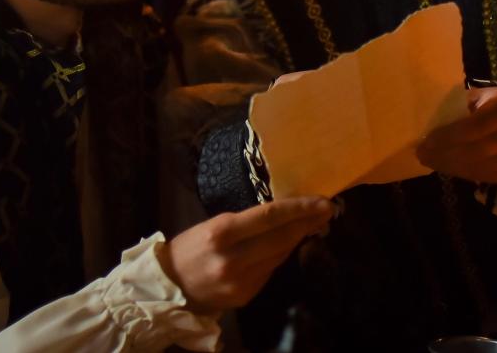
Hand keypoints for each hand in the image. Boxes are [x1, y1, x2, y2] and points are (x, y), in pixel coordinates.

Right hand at [159, 196, 333, 313]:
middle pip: (282, 237)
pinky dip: (281, 254)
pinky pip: (270, 270)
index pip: (270, 217)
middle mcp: (234, 258)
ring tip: (313, 222)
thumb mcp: (212, 225)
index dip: (299, 208)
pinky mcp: (246, 296)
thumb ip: (245, 222)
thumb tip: (281, 212)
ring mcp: (242, 281)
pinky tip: (289, 242)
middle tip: (328, 208)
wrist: (168, 287)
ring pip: (280, 254)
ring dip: (299, 237)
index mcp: (222, 232)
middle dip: (308, 222)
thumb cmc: (189, 247)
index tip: (321, 200)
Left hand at [416, 85, 496, 184]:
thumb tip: (431, 124)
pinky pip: (485, 176)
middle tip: (422, 154)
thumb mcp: (483, 96)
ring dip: (450, 166)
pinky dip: (462, 173)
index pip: (475, 126)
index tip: (426, 140)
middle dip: (446, 153)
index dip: (449, 135)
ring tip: (429, 161)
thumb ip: (462, 106)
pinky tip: (445, 167)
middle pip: (477, 149)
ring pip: (480, 166)